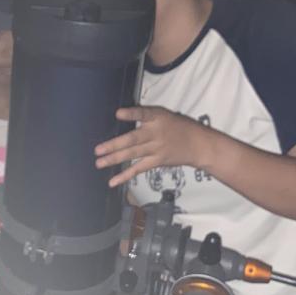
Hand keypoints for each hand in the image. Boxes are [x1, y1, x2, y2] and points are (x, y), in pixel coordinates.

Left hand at [94, 106, 213, 187]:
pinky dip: (125, 175)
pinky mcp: (157, 161)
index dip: (132, 114)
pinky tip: (112, 181)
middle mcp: (156, 133)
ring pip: (133, 155)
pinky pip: (139, 169)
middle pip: (133, 139)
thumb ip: (144, 117)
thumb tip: (121, 115)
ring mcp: (156, 149)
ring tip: (99, 163)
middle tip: (97, 150)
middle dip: (114, 145)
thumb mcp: (163, 115)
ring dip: (115, 159)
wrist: (198, 144)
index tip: (118, 113)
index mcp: (158, 118)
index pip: (144, 114)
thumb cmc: (177, 126)